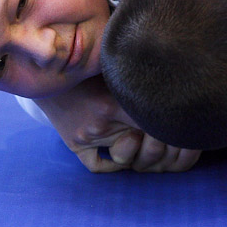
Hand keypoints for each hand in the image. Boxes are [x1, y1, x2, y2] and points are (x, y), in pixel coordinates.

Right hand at [34, 75, 200, 172]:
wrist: (44, 65)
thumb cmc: (86, 61)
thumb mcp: (113, 62)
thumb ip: (140, 70)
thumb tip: (177, 68)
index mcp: (112, 105)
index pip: (156, 126)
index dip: (173, 128)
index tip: (183, 119)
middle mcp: (99, 126)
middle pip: (146, 146)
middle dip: (162, 143)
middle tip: (172, 133)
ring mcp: (85, 138)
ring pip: (127, 158)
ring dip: (141, 152)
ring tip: (150, 137)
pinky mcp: (74, 144)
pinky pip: (99, 166)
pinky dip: (113, 164)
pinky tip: (123, 150)